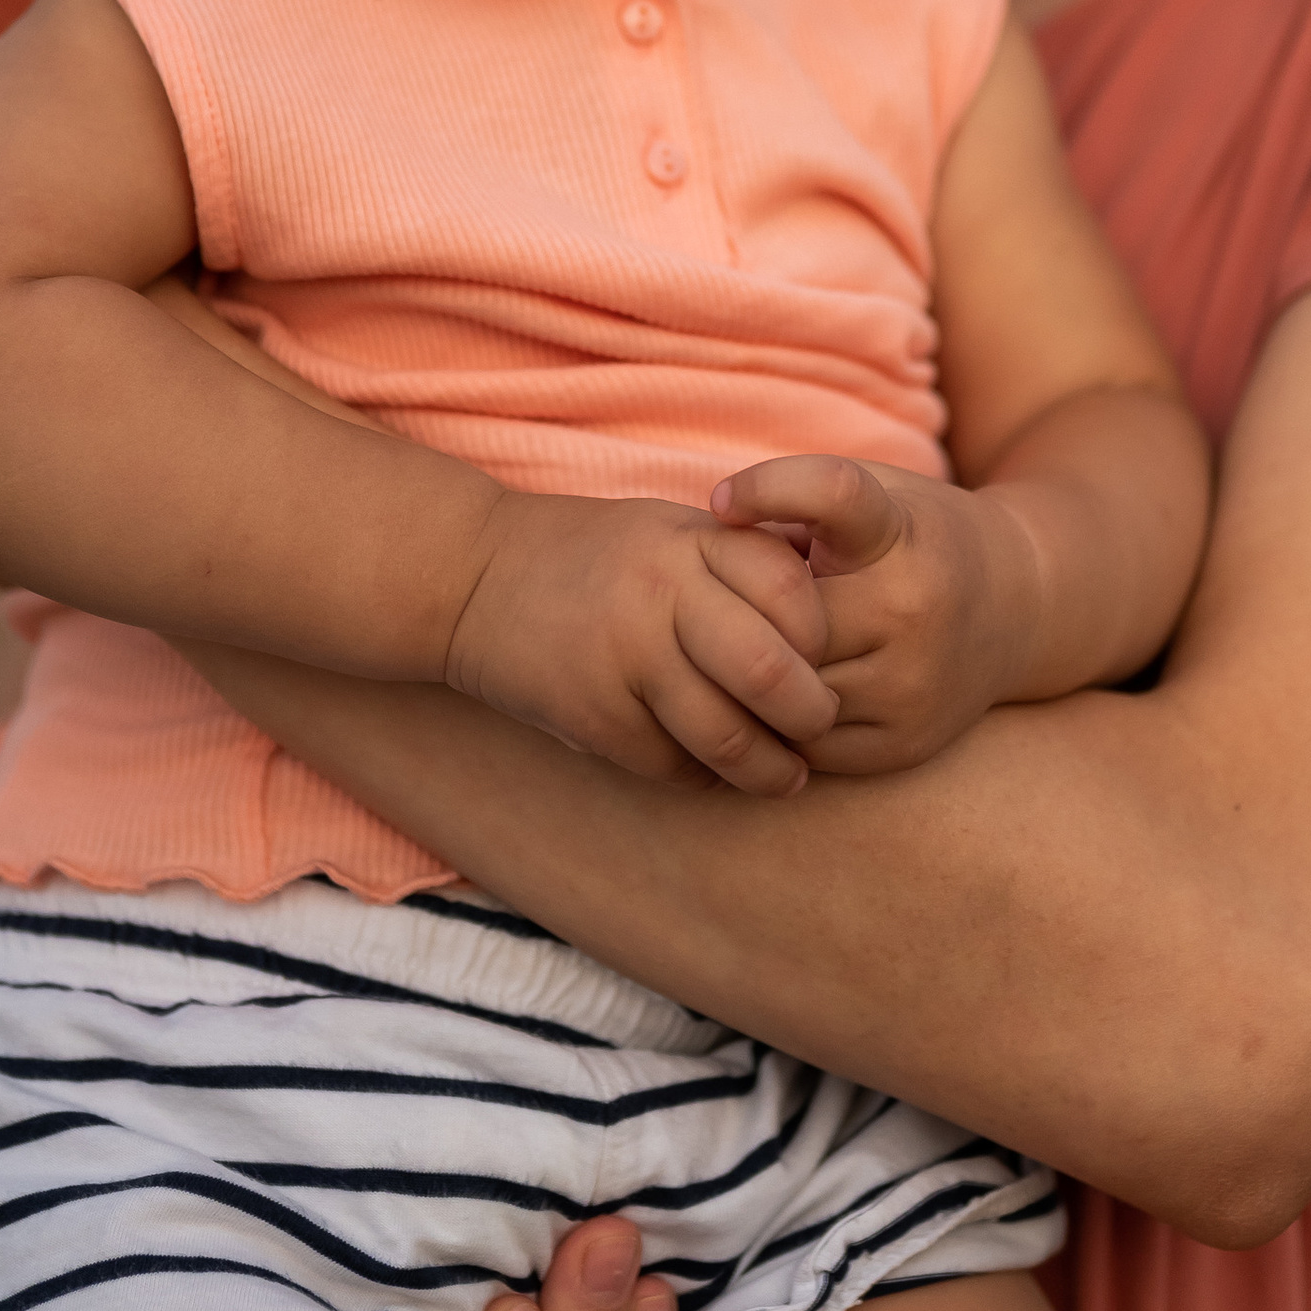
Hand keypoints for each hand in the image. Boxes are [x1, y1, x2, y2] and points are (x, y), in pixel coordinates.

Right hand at [446, 491, 837, 798]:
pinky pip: (674, 767)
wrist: (471, 577)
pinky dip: (704, 778)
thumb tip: (839, 621)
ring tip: (787, 775)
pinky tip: (712, 769)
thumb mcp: (672, 532)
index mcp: (692, 541)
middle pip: (773, 673)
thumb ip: (742, 563)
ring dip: (771, 770)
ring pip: (728, 739)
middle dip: (813, 714)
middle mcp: (661, 595)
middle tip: (821, 725)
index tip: (828, 658)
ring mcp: (624, 659)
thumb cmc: (596, 557)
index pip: (794, 592)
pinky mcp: (593, 718)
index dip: (824, 636)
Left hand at [707, 454, 1043, 773]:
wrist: (1019, 606)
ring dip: (759, 674)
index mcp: (902, 532)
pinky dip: (781, 722)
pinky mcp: (906, 743)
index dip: (768, 487)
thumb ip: (803, 504)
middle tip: (730, 604)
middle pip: (786, 620)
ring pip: (788, 691)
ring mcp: (915, 683)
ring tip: (750, 649)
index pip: (833, 492)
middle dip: (750, 613)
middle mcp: (915, 606)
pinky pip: (806, 746)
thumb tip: (709, 526)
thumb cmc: (917, 539)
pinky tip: (781, 693)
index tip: (723, 499)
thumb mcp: (879, 495)